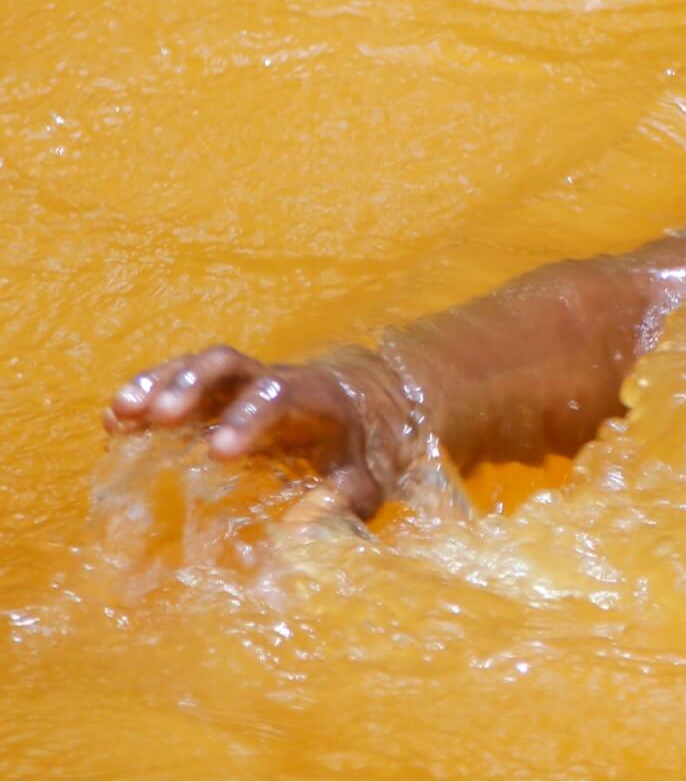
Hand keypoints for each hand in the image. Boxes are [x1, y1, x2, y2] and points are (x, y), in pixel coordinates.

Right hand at [104, 345, 412, 517]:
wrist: (354, 416)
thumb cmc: (353, 455)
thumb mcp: (364, 483)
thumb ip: (345, 502)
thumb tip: (305, 528)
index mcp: (312, 397)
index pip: (280, 393)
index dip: (248, 417)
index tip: (217, 454)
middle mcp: (270, 378)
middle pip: (229, 363)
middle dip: (192, 385)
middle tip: (161, 419)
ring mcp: (238, 382)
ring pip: (196, 365)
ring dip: (158, 383)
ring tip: (121, 413)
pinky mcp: (212, 392)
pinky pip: (175, 379)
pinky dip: (145, 392)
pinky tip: (114, 422)